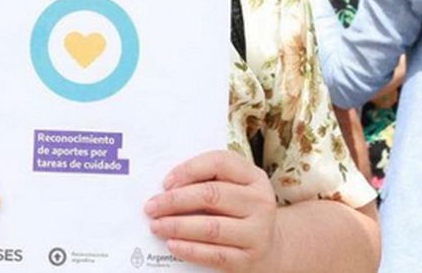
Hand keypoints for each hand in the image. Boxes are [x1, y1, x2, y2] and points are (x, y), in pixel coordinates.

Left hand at [145, 150, 279, 271]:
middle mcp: (260, 203)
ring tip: (157, 226)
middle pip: (212, 195)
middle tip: (151, 206)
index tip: (165, 182)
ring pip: (212, 227)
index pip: (220, 163)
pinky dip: (190, 250)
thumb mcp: (233, 188)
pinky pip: (215, 254)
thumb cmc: (239, 211)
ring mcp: (257, 233)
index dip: (189, 169)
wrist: (270, 248)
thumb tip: (167, 188)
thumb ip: (207, 181)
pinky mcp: (248, 259)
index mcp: (254, 177)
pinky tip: (173, 245)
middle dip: (176, 200)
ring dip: (178, 226)